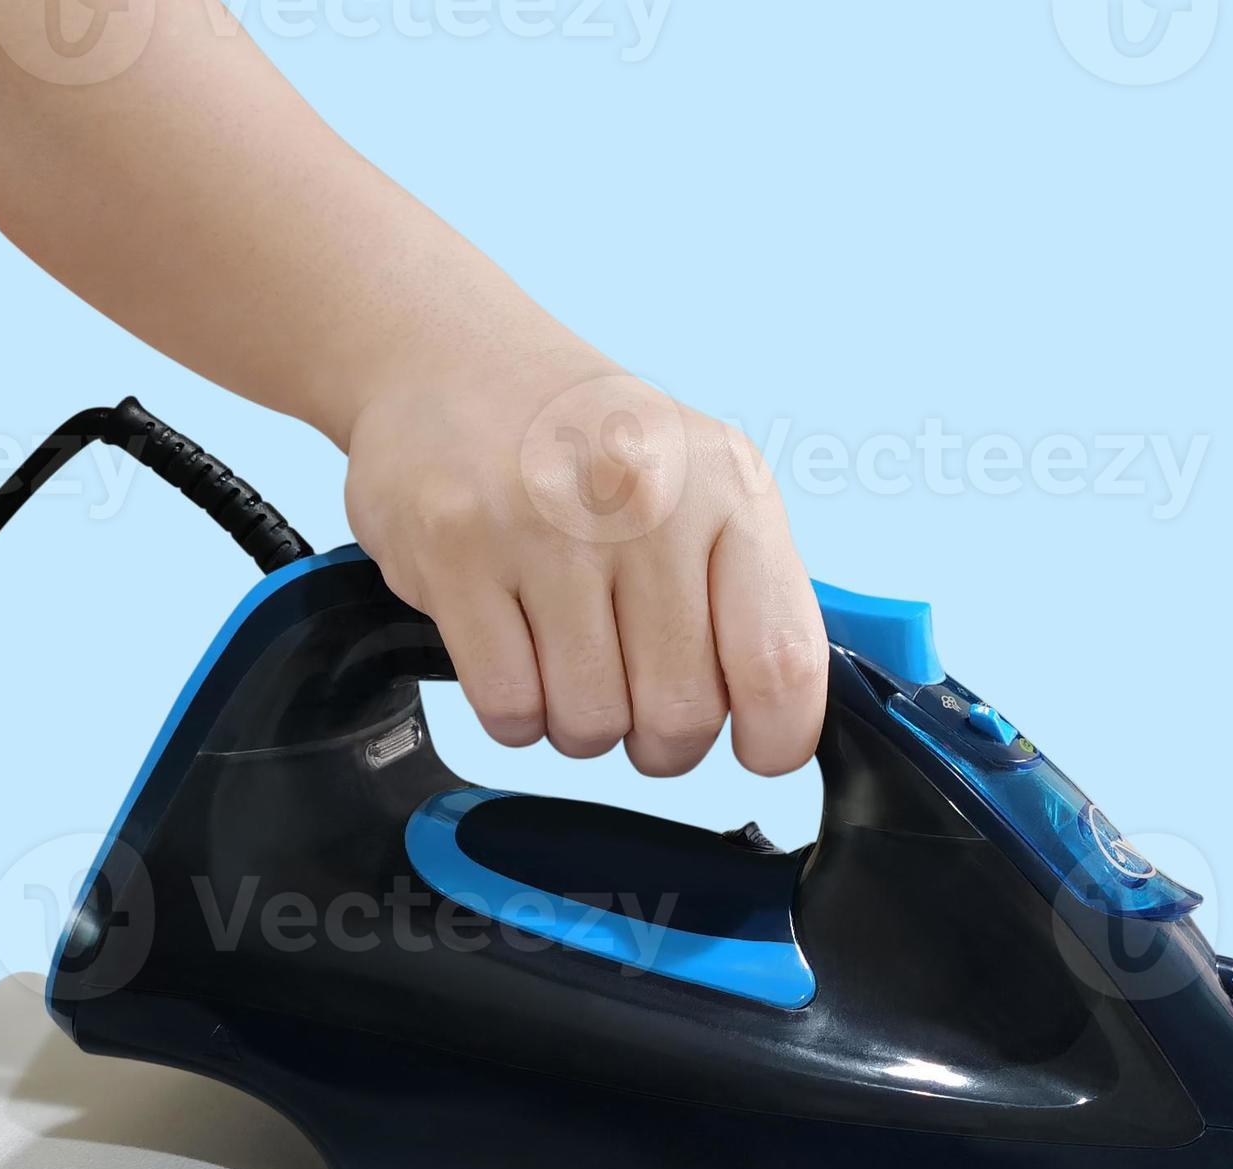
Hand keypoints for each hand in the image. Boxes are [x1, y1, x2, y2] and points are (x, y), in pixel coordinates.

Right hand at [342, 348, 829, 777]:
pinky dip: (514, 712)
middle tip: (635, 695)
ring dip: (578, 723)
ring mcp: (545, 524)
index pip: (780, 662)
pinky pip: (509, 707)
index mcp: (727, 488)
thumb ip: (752, 591)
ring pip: (590, 723)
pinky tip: (514, 653)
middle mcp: (645, 500)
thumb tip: (782, 718)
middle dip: (658, 739)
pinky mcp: (456, 550)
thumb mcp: (703, 484)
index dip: (774, 738)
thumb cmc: (588, 443)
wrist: (450, 356)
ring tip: (566, 657)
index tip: (755, 749)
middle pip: (680, 715)